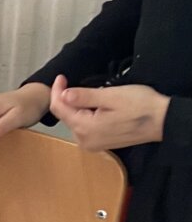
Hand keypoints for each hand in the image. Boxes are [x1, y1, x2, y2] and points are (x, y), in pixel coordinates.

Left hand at [46, 75, 168, 151]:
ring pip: (75, 122)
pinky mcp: (100, 144)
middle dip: (66, 99)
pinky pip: (85, 127)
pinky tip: (95, 106)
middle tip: (72, 81)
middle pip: (66, 116)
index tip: (61, 77)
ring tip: (90, 93)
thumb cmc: (140, 106)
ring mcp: (92, 144)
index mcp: (85, 128)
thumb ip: (84, 96)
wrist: (163, 121)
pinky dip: (85, 115)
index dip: (57, 91)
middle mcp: (84, 140)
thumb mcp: (111, 96)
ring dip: (77, 107)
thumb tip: (63, 94)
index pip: (59, 109)